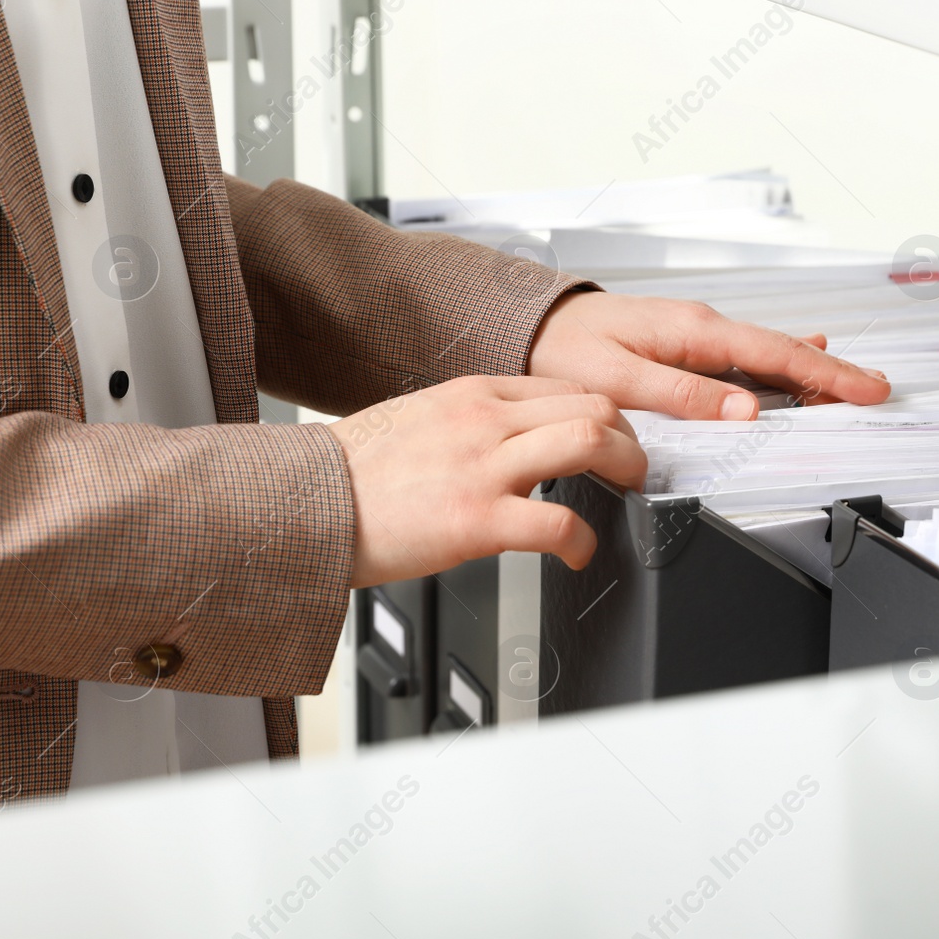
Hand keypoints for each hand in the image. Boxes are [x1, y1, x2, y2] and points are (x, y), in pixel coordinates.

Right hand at [326, 376, 645, 585]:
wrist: (303, 505)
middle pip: (593, 404)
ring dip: (626, 470)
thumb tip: (514, 436)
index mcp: (472, 394)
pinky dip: (584, 540)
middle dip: (630, 437)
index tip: (616, 437)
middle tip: (634, 467)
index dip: (607, 412)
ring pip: (589, 441)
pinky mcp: (475, 519)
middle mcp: (483, 421)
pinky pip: (558, 521)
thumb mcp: (419, 420)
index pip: (566, 385)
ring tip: (626, 497)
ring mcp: (482, 467)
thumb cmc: (352, 474)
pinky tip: (578, 552)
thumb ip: (471, 422)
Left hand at [526, 291, 889, 419]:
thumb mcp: (619, 378)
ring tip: (852, 383)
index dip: (827, 375)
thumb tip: (745, 410)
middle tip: (878, 389)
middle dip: (835, 371)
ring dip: (813, 370)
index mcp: (694, 332)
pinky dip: (781, 362)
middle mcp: (702, 327)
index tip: (866, 390)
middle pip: (784, 352)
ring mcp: (697, 334)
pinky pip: (747, 355)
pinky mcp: (687, 344)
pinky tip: (800, 360)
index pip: (777, 355)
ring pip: (769, 354)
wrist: (532, 325)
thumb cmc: (565, 349)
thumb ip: (683, 395)